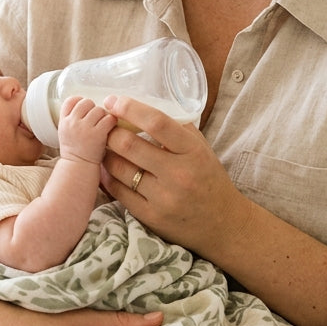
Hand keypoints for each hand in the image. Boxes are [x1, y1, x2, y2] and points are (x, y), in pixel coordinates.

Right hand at [57, 95, 115, 164]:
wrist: (79, 168)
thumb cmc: (75, 152)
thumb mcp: (65, 133)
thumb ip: (72, 119)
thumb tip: (86, 105)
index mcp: (64, 121)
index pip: (71, 101)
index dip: (80, 102)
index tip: (86, 110)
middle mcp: (72, 122)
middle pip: (86, 102)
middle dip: (94, 109)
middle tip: (97, 121)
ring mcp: (84, 128)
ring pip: (99, 110)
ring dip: (104, 116)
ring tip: (103, 126)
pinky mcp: (97, 134)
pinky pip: (109, 119)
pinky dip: (112, 122)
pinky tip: (110, 129)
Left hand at [99, 95, 247, 254]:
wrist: (223, 224)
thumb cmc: (209, 179)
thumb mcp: (201, 148)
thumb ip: (176, 127)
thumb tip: (142, 106)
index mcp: (192, 151)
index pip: (157, 122)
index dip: (130, 108)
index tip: (113, 101)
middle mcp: (177, 174)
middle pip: (128, 145)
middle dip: (110, 132)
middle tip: (104, 126)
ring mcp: (162, 198)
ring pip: (118, 168)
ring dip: (105, 153)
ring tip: (103, 146)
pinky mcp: (150, 216)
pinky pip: (117, 191)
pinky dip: (107, 176)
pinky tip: (106, 168)